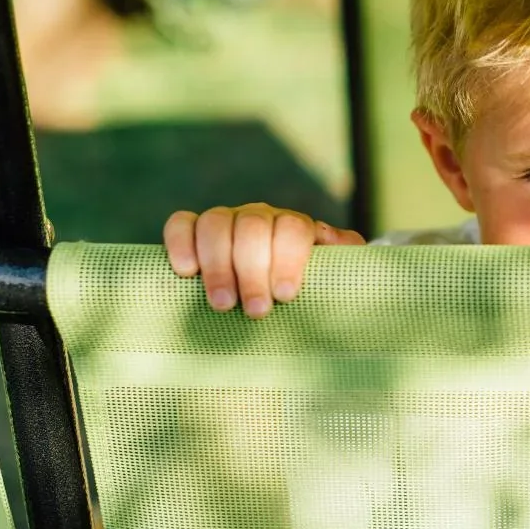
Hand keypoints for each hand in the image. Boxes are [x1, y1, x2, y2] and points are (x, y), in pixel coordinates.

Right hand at [163, 202, 364, 318]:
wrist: (275, 284)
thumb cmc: (306, 287)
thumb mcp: (333, 276)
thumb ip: (346, 261)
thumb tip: (349, 253)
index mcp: (295, 226)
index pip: (293, 229)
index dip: (289, 259)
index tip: (286, 296)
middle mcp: (260, 217)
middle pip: (253, 226)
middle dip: (254, 270)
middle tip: (256, 311)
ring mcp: (226, 221)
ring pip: (216, 223)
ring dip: (218, 264)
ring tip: (223, 305)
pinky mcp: (194, 231)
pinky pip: (181, 224)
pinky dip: (180, 242)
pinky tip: (185, 271)